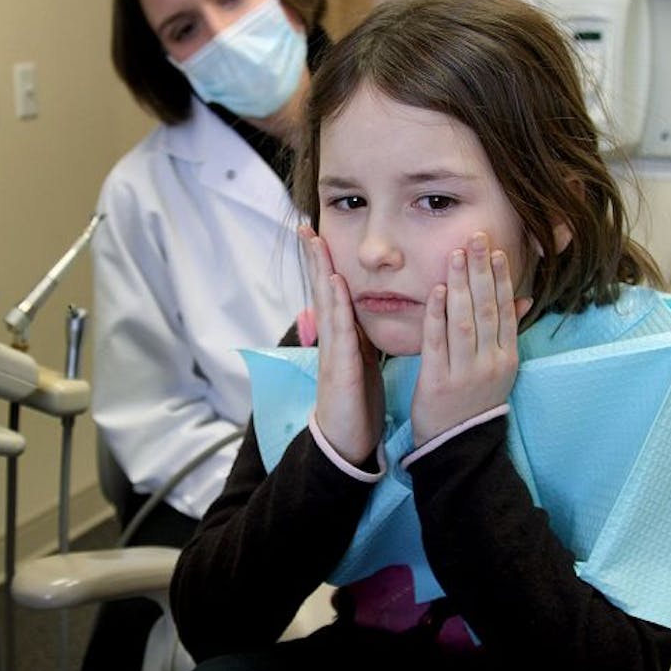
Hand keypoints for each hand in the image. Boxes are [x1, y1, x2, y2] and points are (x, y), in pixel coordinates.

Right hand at [300, 226, 383, 463]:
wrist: (347, 442)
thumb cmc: (356, 404)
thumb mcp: (361, 364)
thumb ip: (360, 339)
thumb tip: (364, 316)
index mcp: (343, 338)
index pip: (333, 294)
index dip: (325, 265)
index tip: (320, 236)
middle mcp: (332, 340)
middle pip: (322, 291)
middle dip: (315, 259)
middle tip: (306, 227)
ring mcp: (333, 352)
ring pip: (327, 304)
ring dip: (320, 271)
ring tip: (315, 243)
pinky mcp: (340, 368)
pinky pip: (339, 331)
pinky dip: (336, 305)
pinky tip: (334, 284)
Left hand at [411, 233, 528, 446]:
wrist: (457, 446)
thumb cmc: (475, 403)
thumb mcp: (499, 369)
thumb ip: (507, 333)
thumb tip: (524, 298)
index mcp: (506, 358)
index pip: (506, 311)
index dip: (501, 279)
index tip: (495, 250)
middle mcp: (490, 363)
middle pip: (487, 309)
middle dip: (481, 271)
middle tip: (475, 238)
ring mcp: (465, 373)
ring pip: (464, 321)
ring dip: (461, 285)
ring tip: (456, 255)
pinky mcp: (438, 382)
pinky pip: (438, 343)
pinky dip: (437, 315)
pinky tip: (436, 291)